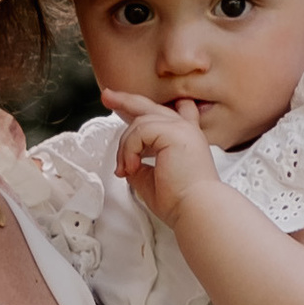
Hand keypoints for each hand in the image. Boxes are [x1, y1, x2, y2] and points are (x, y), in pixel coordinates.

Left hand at [103, 92, 219, 225]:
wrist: (196, 208)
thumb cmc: (181, 201)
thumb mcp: (151, 179)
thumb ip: (139, 165)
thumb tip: (126, 162)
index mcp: (184, 141)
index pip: (174, 113)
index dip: (154, 108)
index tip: (138, 107)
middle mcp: (185, 131)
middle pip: (151, 106)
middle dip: (126, 100)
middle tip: (108, 96)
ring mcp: (181, 129)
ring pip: (139, 122)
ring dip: (125, 147)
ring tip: (125, 168)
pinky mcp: (174, 132)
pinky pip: (140, 131)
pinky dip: (129, 149)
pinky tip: (131, 166)